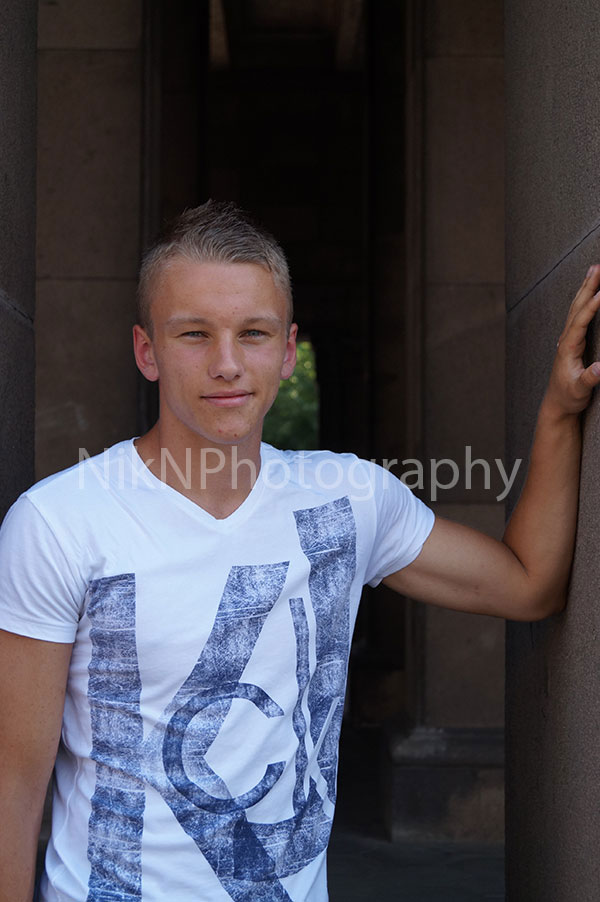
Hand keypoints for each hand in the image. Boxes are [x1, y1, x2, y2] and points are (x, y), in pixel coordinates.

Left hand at [545, 264, 599, 417]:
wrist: (556, 405)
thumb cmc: (568, 397)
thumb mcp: (579, 391)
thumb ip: (590, 378)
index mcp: (567, 348)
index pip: (580, 322)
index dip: (592, 306)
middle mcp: (565, 339)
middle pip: (577, 307)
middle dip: (588, 286)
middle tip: (598, 266)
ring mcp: (567, 339)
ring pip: (576, 307)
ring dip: (586, 288)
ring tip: (594, 269)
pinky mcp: (572, 341)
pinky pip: (579, 314)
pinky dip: (585, 299)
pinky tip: (590, 291)